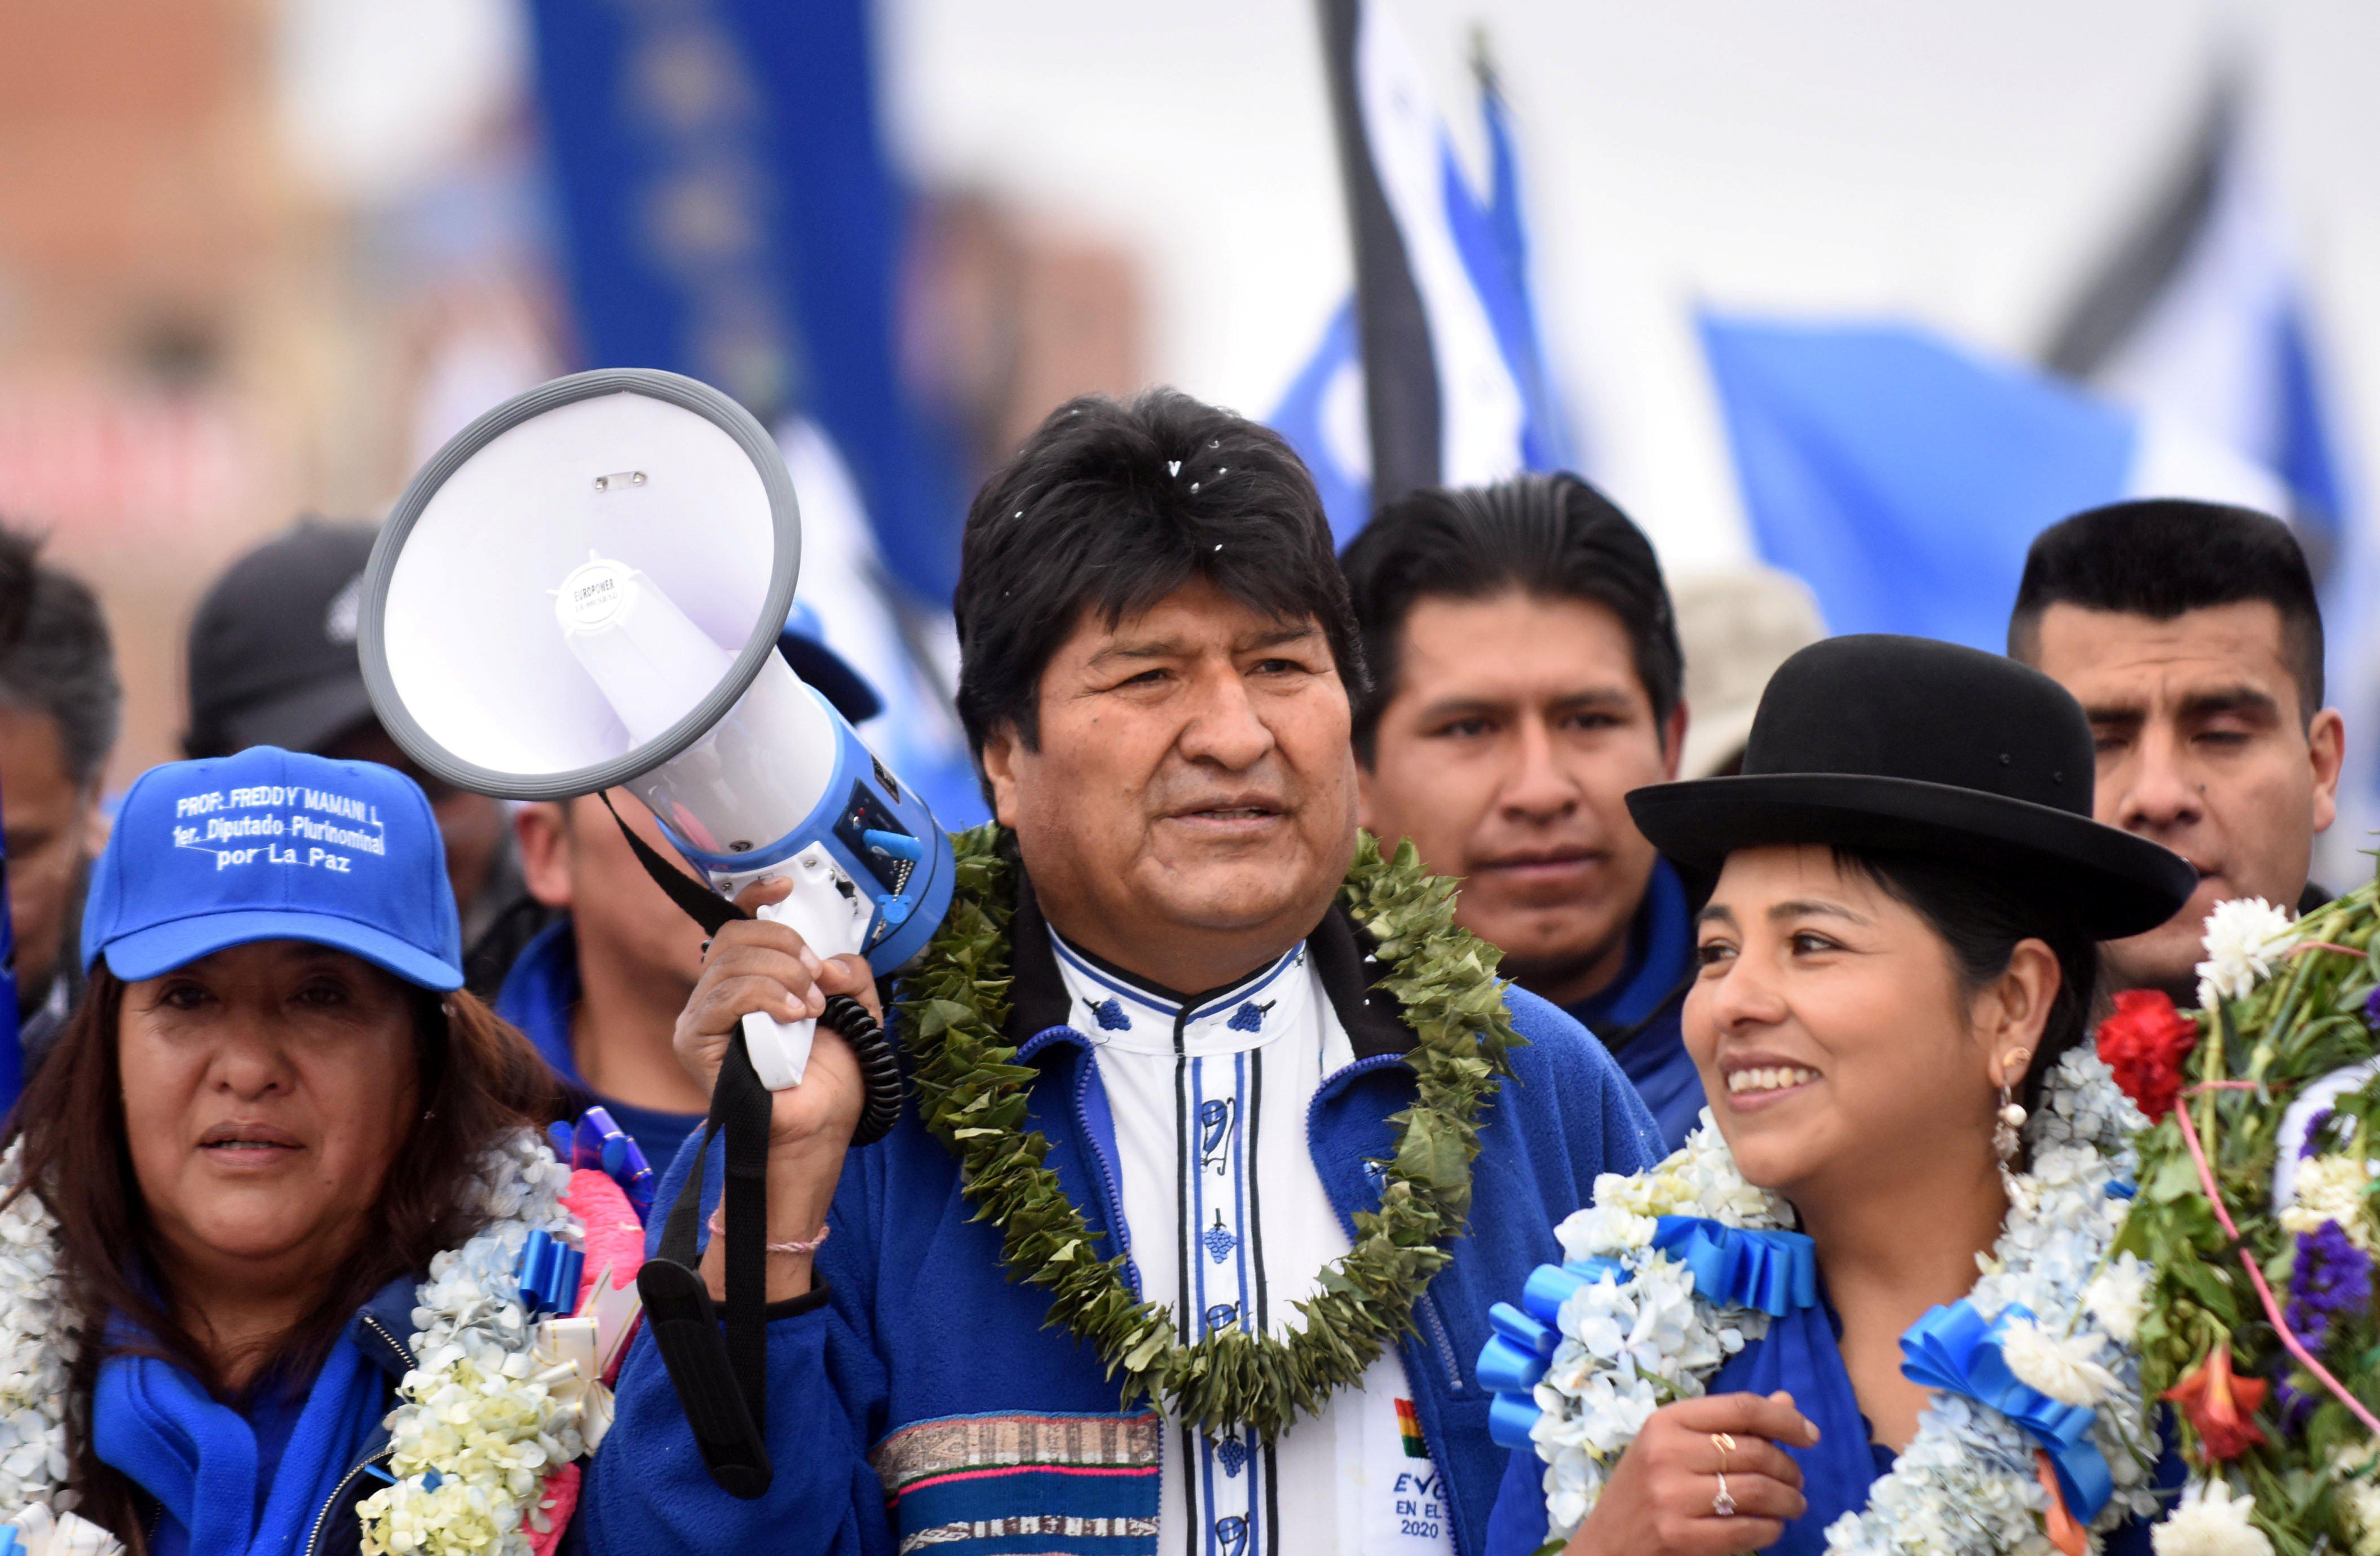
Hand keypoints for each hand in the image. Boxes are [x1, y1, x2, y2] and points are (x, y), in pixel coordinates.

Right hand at [673, 877, 883, 1153]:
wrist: (818, 1130)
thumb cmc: (829, 1079)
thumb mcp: (856, 1011)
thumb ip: (850, 974)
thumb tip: (830, 961)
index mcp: (749, 981)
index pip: (735, 922)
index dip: (755, 895)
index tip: (786, 885)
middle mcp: (717, 995)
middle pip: (735, 935)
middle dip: (786, 945)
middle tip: (819, 979)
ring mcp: (701, 1019)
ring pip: (732, 961)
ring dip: (784, 975)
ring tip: (812, 1008)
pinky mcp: (695, 1042)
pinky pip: (725, 997)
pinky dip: (766, 996)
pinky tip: (794, 1015)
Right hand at [1564, 1392, 1815, 1555]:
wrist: (1605, 1544)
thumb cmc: (1643, 1489)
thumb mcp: (1674, 1446)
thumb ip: (1729, 1424)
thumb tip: (1786, 1402)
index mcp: (1666, 1421)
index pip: (1741, 1408)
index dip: (1785, 1420)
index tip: (1811, 1436)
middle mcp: (1667, 1452)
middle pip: (1754, 1451)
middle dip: (1789, 1468)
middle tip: (1797, 1482)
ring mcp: (1671, 1495)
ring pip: (1756, 1490)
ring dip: (1788, 1500)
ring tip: (1793, 1505)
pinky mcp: (1678, 1535)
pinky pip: (1745, 1529)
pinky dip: (1771, 1529)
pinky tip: (1773, 1527)